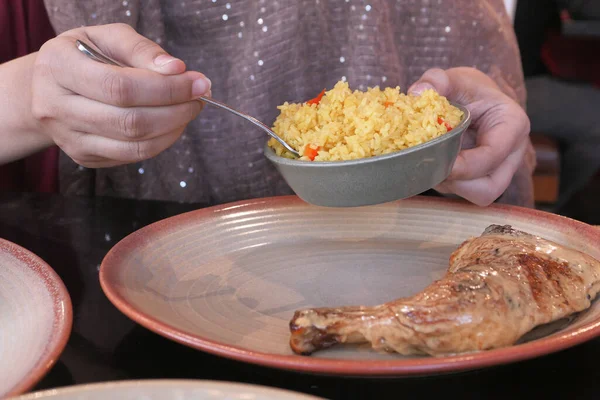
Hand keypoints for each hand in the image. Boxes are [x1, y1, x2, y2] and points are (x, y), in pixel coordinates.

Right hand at [31, 23, 210, 167]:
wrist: (48, 86)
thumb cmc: (85, 55)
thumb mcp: (107, 37)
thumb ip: (141, 49)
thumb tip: (176, 70)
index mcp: (58, 67)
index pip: (120, 87)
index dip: (166, 89)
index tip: (198, 83)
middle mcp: (55, 107)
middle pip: (129, 122)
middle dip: (176, 111)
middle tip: (199, 98)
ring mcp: (68, 138)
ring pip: (134, 146)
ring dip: (174, 129)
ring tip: (188, 109)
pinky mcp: (84, 157)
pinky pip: (132, 157)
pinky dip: (161, 142)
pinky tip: (170, 123)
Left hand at [408, 67, 530, 205]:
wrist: (471, 97)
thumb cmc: (465, 87)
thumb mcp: (452, 78)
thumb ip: (435, 80)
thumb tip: (416, 93)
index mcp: (512, 125)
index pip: (492, 156)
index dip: (462, 165)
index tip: (435, 159)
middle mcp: (511, 153)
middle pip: (490, 187)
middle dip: (458, 183)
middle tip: (431, 166)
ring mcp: (498, 169)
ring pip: (477, 194)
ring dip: (450, 185)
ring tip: (428, 163)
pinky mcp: (482, 178)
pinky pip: (465, 191)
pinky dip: (446, 183)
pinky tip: (430, 164)